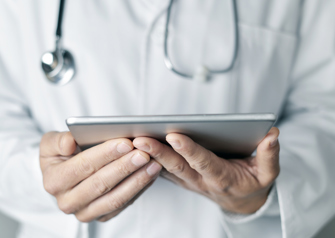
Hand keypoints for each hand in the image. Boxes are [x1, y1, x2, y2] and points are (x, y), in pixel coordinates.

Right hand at [39, 132, 161, 221]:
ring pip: (116, 198)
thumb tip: (69, 143)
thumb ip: (57, 141)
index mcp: (54, 181)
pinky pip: (124, 204)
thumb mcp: (51, 143)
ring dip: (137, 181)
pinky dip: (140, 188)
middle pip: (101, 184)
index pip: (83, 166)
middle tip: (144, 153)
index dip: (106, 154)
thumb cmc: (62, 155)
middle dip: (125, 167)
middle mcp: (67, 202)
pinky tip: (151, 174)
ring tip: (153, 164)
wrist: (66, 174)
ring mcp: (86, 212)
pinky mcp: (102, 216)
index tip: (126, 143)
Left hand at [133, 127, 279, 213]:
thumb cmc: (252, 183)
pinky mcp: (181, 178)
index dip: (190, 150)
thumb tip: (272, 135)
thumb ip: (269, 156)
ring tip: (131, 139)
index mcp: (221, 177)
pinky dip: (148, 159)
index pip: (203, 162)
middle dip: (158, 152)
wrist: (240, 200)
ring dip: (148, 155)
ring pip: (165, 168)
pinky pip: (162, 170)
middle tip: (140, 138)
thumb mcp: (267, 174)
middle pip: (176, 165)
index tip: (174, 135)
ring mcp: (188, 181)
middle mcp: (200, 180)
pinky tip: (135, 147)